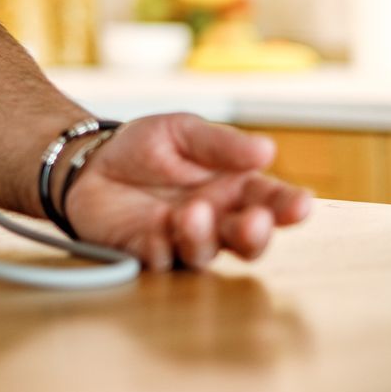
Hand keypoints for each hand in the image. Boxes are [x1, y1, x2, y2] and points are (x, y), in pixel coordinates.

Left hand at [61, 113, 311, 270]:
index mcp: (233, 189)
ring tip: (191, 212)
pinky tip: (157, 236)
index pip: (270, 201)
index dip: (288, 206)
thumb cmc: (145, 147)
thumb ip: (222, 143)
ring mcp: (181, 240)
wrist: (89, 161)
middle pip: (246, 240)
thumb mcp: (183, 131)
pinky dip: (160, 251)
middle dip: (255, 234)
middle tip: (255, 221)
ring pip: (204, 253)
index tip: (301, 204)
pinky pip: (158, 260)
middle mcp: (215, 221)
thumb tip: (267, 150)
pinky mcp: (145, 252)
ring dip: (202, 237)